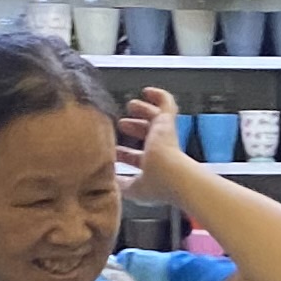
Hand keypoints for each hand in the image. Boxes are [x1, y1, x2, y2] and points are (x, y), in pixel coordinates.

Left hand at [120, 89, 208, 207]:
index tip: (116, 151)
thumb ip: (122, 185)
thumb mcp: (134, 188)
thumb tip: (110, 185)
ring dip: (143, 110)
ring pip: (156, 118)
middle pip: (148, 134)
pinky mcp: (167, 122)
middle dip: (134, 128)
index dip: (127, 154)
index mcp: (154, 165)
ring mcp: (165, 134)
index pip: (139, 157)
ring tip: (131, 105)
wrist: (171, 175)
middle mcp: (161, 148)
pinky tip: (149, 91)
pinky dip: (159, 95)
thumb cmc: (156, 183)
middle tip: (122, 124)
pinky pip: (167, 103)